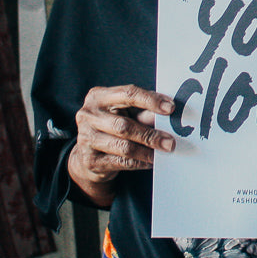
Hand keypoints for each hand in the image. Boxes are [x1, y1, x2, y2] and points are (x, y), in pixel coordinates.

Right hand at [68, 85, 177, 205]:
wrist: (88, 154)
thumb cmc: (111, 126)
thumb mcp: (125, 112)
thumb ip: (143, 111)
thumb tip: (169, 113)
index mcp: (98, 97)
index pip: (128, 94)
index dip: (151, 101)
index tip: (170, 108)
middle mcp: (88, 115)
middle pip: (124, 125)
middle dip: (150, 134)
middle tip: (170, 141)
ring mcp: (86, 138)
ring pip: (123, 147)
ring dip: (147, 151)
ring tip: (163, 152)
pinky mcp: (90, 160)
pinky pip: (121, 162)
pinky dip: (140, 162)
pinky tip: (151, 161)